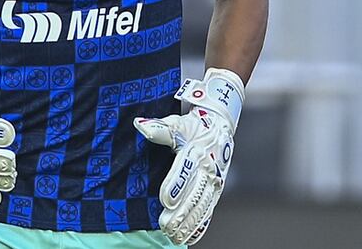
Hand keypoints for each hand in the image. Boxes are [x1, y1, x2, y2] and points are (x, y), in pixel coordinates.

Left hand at [134, 68, 244, 244]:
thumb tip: (140, 124)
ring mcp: (214, 182)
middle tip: (165, 225)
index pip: (186, 169)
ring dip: (189, 222)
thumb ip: (159, 128)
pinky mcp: (215, 191)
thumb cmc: (194, 126)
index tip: (165, 199)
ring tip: (173, 235)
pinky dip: (199, 226)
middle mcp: (208, 168)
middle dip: (181, 212)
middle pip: (195, 193)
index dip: (176, 185)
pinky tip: (188, 238)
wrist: (221, 127)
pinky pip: (208, 211)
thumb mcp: (178, 123)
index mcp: (197, 151)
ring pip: (202, 206)